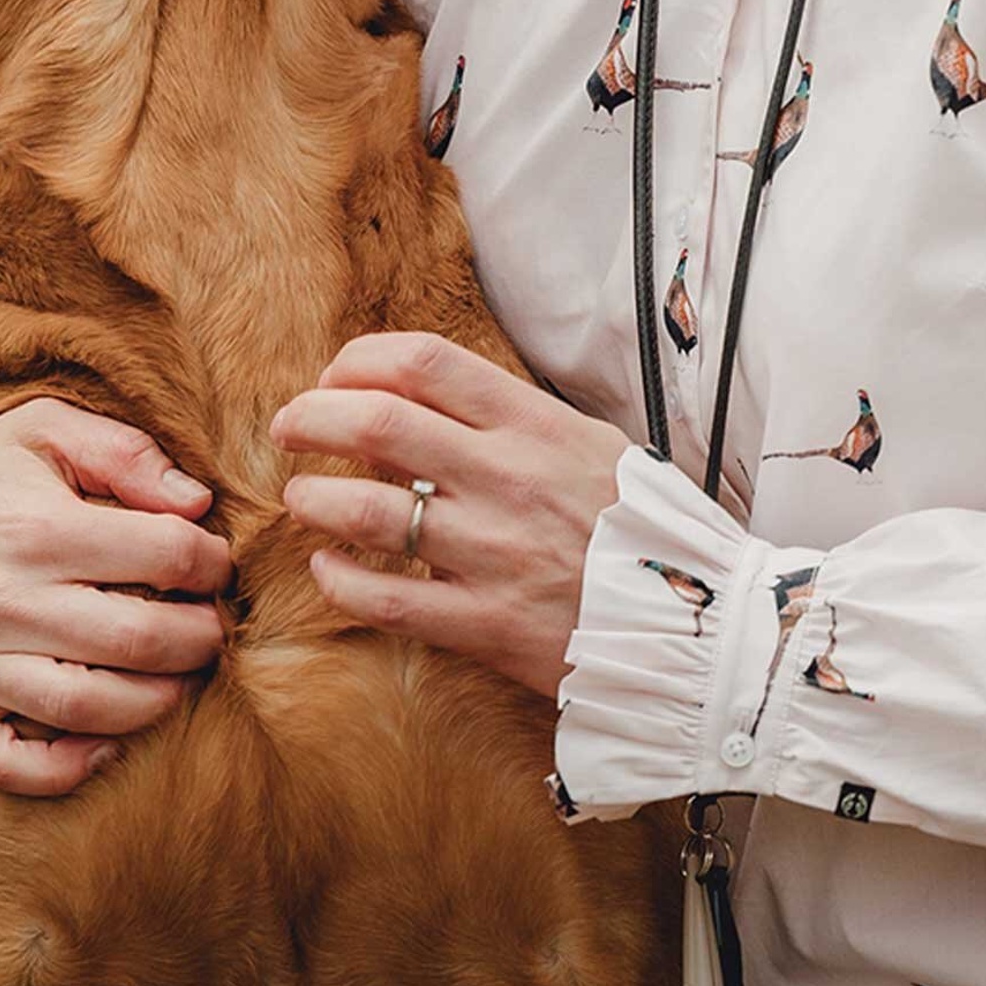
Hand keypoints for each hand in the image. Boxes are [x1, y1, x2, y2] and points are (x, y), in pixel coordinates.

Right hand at [0, 398, 232, 796]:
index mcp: (40, 528)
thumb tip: (195, 503)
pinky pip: (7, 762)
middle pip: (138, 640)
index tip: (217, 564)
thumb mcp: (46, 427)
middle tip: (214, 627)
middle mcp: (5, 601)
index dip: (210, 562)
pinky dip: (64, 769)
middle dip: (200, 638)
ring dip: (156, 703)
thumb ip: (126, 453)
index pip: (163, 555)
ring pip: (86, 709)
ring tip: (181, 678)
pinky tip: (107, 745)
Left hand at [271, 334, 629, 701]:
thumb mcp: (592, 445)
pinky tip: (326, 568)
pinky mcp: (485, 623)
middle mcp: (506, 477)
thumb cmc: (640, 528)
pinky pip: (386, 599)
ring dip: (314, 497)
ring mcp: (492, 552)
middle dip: (312, 417)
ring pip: (366, 511)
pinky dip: (340, 581)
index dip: (361, 360)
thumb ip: (515, 420)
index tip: (336, 375)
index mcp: (534, 424)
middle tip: (289, 426)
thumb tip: (433, 396)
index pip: (426, 363)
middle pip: (377, 424)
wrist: (697, 624)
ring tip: (300, 496)